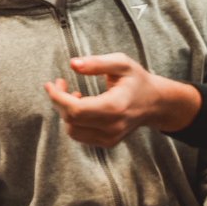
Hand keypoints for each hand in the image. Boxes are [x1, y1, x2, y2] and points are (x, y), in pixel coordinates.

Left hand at [44, 53, 197, 146]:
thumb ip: (97, 62)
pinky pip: (79, 135)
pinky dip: (73, 120)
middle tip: (60, 83)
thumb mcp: (121, 63)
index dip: (57, 97)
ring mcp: (110, 138)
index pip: (75, 110)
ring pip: (72, 130)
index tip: (50, 83)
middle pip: (71, 120)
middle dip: (58, 101)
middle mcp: (113, 127)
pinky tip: (81, 104)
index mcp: (115, 107)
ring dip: (65, 111)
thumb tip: (73, 64)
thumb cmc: (137, 80)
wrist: (155, 103)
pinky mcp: (107, 142)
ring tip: (73, 94)